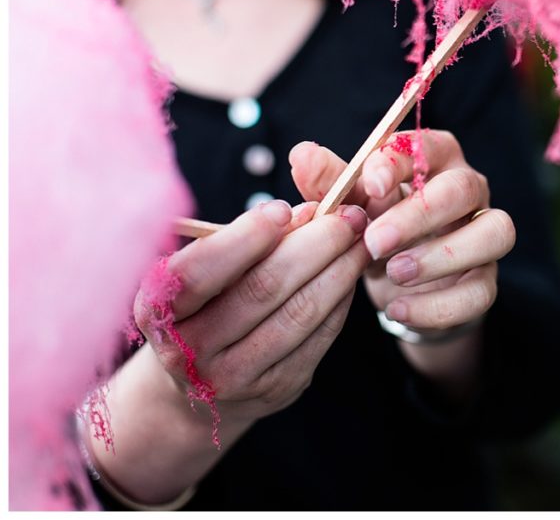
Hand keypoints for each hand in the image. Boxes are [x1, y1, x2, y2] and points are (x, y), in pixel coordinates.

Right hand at [136, 198, 369, 423]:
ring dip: (340, 270)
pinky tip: (352, 273)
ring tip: (361, 240)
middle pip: (263, 289)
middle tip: (349, 216)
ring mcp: (233, 378)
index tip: (283, 209)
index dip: (245, 237)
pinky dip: (342, 298)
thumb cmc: (205, 303)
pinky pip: (320, 336)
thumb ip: (250, 238)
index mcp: (158, 309)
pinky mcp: (276, 390)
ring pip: (300, 313)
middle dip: (315, 244)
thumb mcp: (208, 269)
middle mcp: (188, 351)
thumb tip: (311, 212)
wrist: (200, 380)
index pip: (200, 271)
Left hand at [289, 131, 515, 393]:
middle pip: (464, 188)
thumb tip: (302, 154)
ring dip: (443, 256)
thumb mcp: (351, 207)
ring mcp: (485, 235)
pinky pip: (480, 292)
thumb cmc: (377, 228)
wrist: (397, 286)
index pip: (428, 146)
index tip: (369, 185)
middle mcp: (470, 191)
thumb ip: (330, 183)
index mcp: (436, 160)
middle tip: (375, 240)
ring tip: (393, 273)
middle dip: (420, 213)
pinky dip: (438, 305)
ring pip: (493, 233)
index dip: (400, 163)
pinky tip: (398, 310)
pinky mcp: (487, 281)